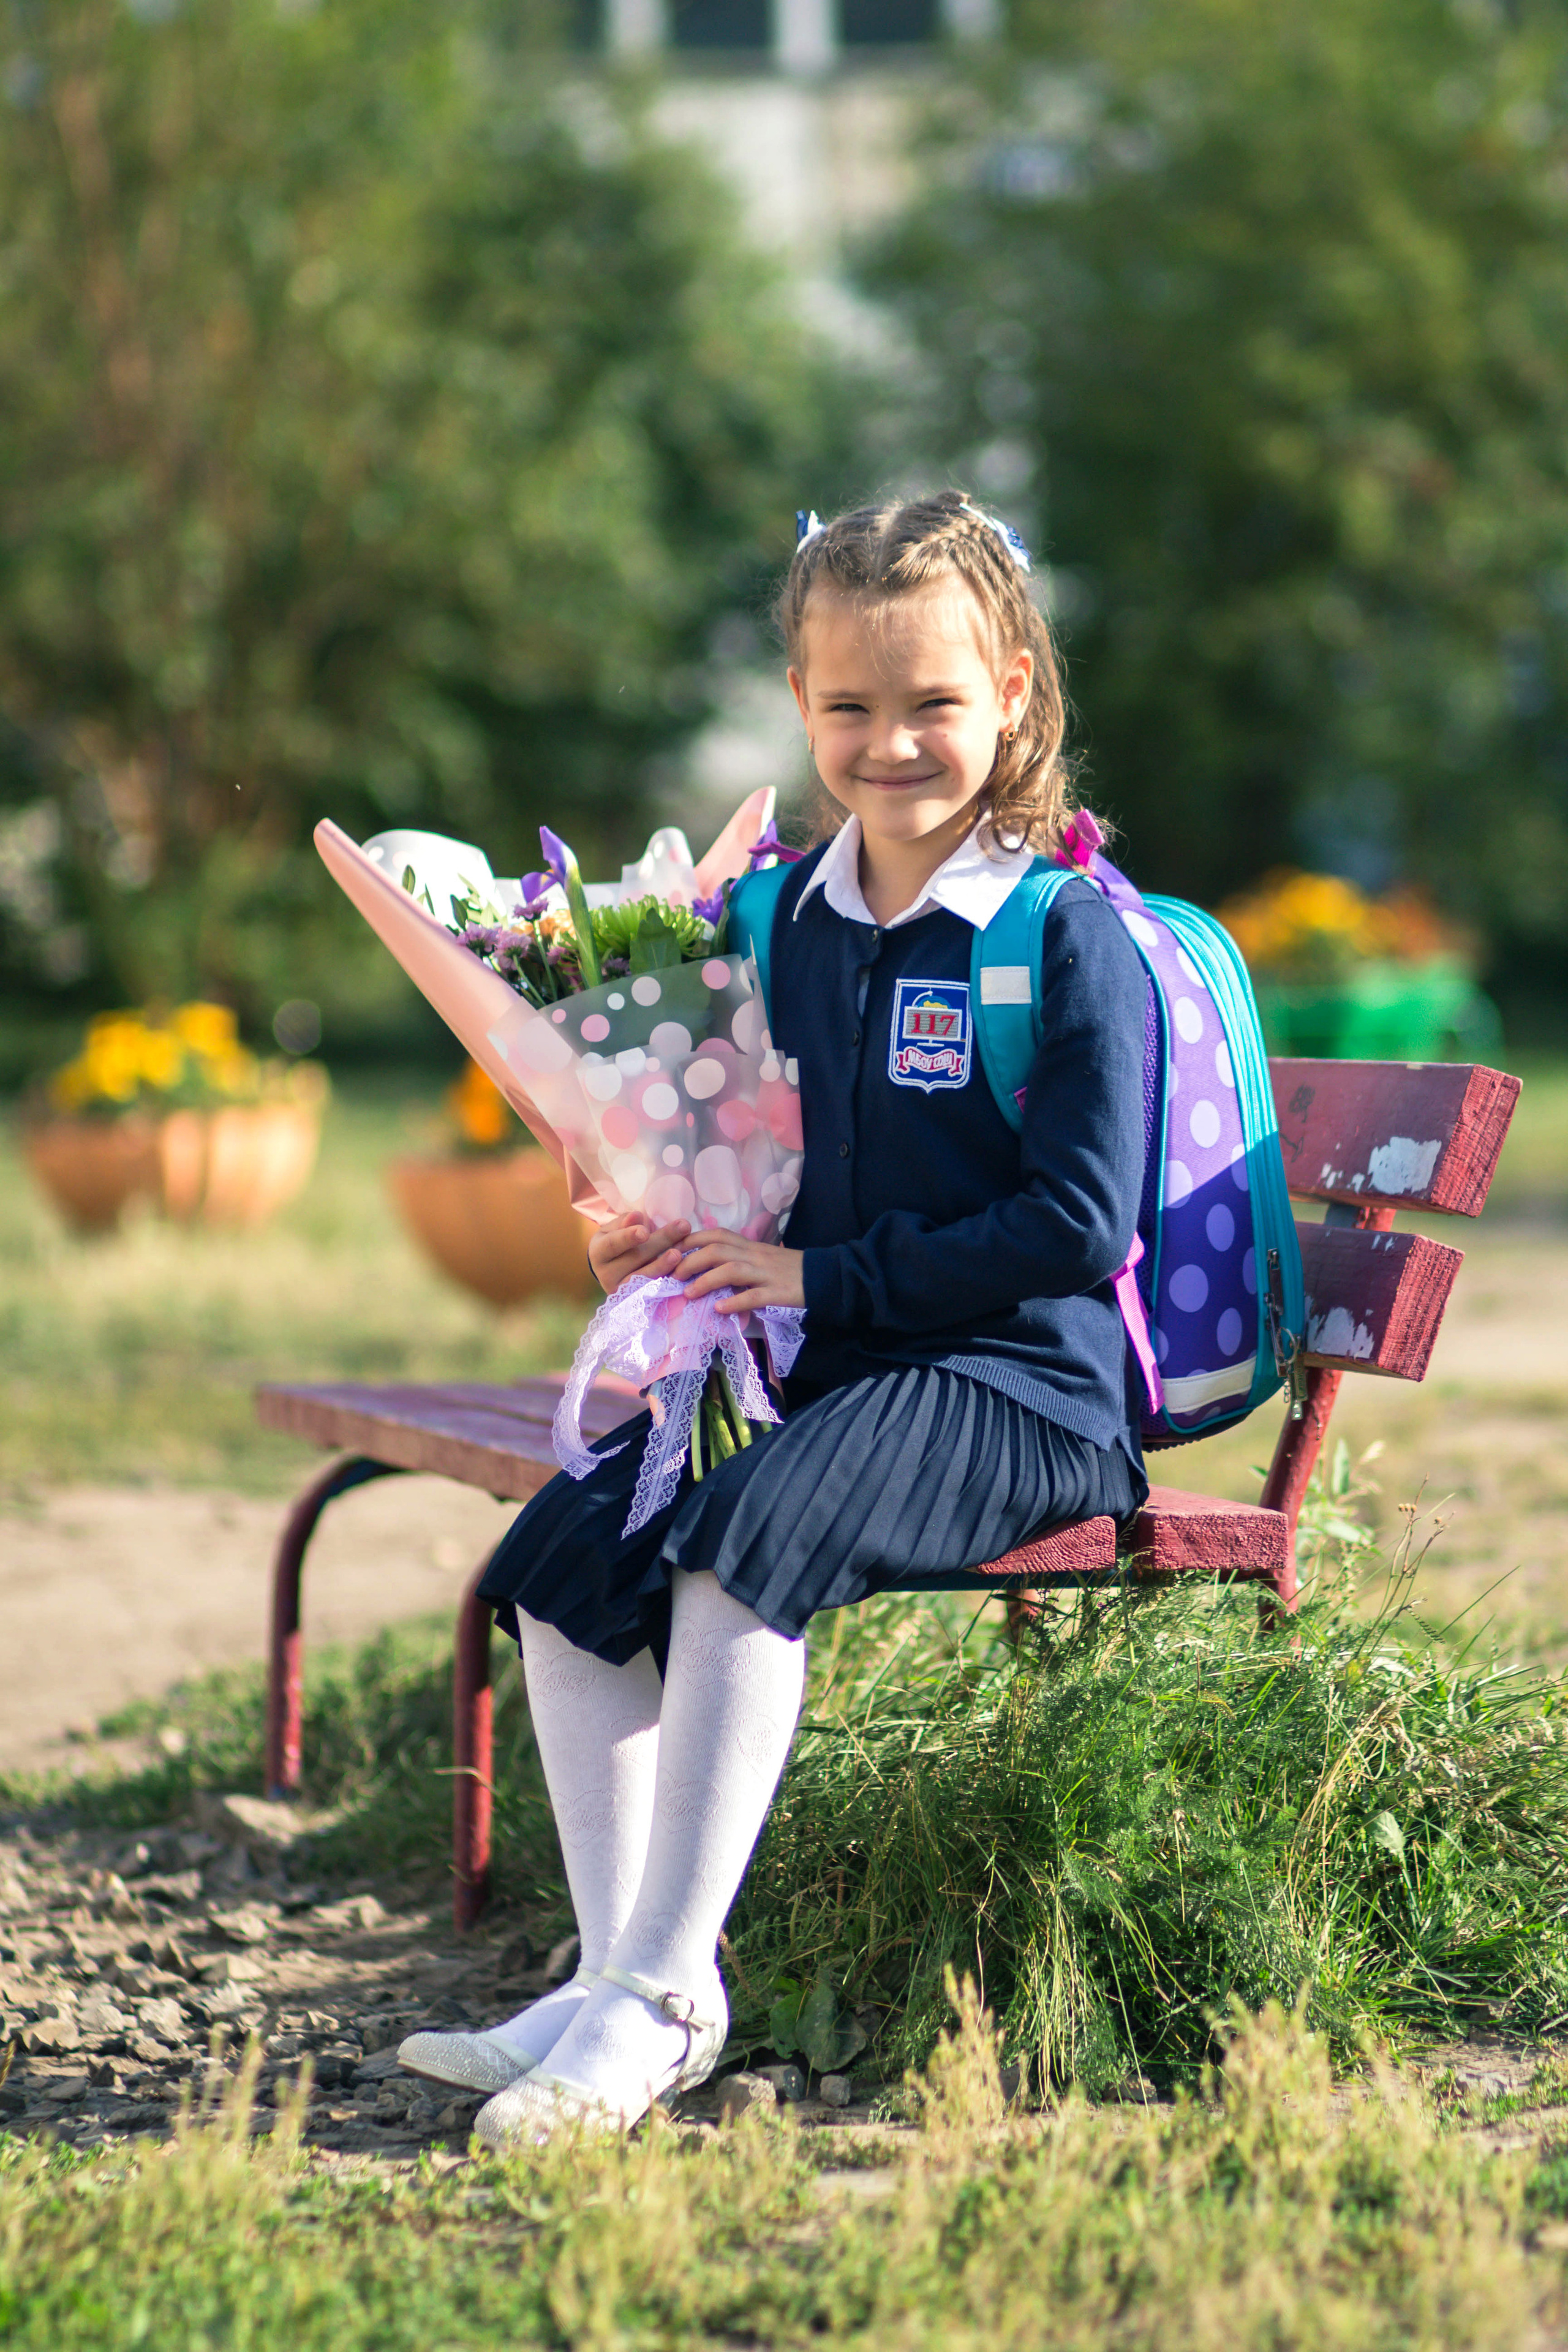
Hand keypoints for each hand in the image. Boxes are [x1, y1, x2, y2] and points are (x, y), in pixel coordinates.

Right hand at [588, 1212, 692, 1295]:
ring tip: (678, 1253)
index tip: (644, 1231)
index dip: (628, 1237)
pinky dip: (666, 1279)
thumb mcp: (615, 1230)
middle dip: (661, 1241)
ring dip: (663, 1265)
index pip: (612, 1244)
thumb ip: (625, 1222)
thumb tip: (637, 1217)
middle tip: (683, 1227)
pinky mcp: (635, 1300)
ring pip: (644, 1278)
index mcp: (599, 1252)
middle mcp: (606, 1275)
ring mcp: (621, 1290)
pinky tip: (681, 1269)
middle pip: (635, 1258)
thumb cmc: (617, 1242)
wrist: (613, 1270)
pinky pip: (652, 1290)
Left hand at [677, 1229, 805, 1313]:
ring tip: (688, 1294)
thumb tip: (705, 1264)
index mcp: (749, 1246)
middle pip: (717, 1250)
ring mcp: (766, 1274)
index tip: (670, 1250)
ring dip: (706, 1281)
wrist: (823, 1277)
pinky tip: (720, 1309)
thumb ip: (736, 1258)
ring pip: (732, 1270)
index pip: (716, 1235)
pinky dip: (735, 1302)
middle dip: (690, 1261)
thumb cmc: (787, 1269)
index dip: (690, 1240)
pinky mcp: (777, 1293)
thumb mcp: (760, 1257)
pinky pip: (753, 1296)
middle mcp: (755, 1255)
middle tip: (673, 1275)